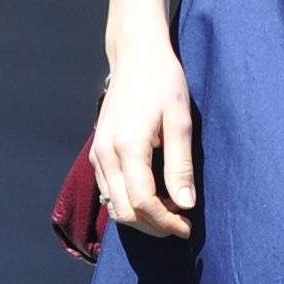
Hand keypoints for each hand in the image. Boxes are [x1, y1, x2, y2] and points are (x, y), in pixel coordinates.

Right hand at [91, 40, 195, 236]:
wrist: (135, 56)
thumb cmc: (162, 82)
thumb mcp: (180, 121)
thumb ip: (180, 165)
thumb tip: (186, 204)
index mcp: (127, 148)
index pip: (142, 203)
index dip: (165, 222)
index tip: (186, 227)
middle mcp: (105, 155)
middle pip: (124, 212)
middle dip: (153, 226)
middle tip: (181, 225)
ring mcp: (97, 154)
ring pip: (114, 204)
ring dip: (141, 217)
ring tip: (171, 211)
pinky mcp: (97, 151)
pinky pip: (109, 190)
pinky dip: (129, 203)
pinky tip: (154, 196)